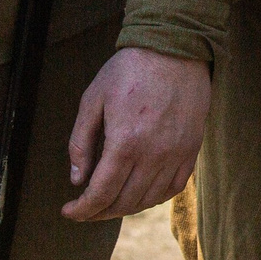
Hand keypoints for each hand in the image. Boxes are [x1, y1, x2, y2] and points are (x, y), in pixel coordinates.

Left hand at [63, 46, 211, 221]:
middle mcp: (153, 153)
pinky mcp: (192, 148)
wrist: (175, 48)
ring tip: (109, 202)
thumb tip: (77, 180)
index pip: (101, 193)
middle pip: (123, 202)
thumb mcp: (92, 99)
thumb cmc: (129, 70)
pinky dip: (154, 198)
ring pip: (148, 199)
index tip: (68, 211)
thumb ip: (80, 143)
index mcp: (125, 142)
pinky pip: (174, 187)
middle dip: (98, 212)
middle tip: (85, 208)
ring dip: (124, 207)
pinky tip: (139, 194)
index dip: (81, 210)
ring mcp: (177, 153)